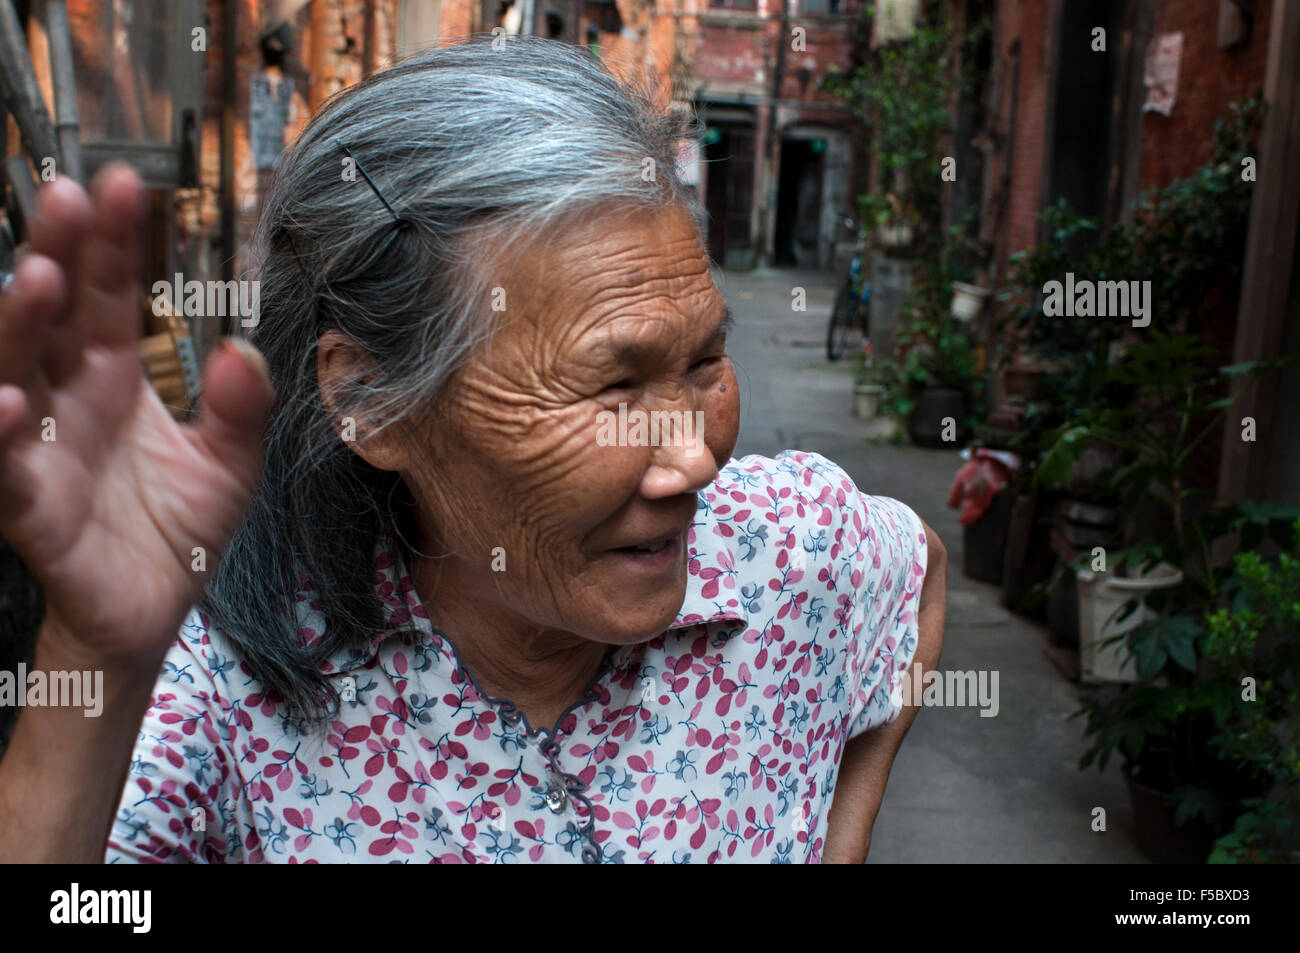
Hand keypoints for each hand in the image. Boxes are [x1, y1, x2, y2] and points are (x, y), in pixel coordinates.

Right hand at [0, 164, 273, 674]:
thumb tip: (245, 349)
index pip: (110, 297)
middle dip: (59, 254)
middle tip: (71, 197)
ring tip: (41, 280)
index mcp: (113, 377)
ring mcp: (39, 447)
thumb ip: (240, 410)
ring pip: (12, 373)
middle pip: (54, 315)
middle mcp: (67, 397)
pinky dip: (0, 433)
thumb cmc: (178, 532)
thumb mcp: (229, 465)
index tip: (124, 185)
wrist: (152, 610)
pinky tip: (11, 402)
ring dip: (19, 326)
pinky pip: (2, 466)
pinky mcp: (24, 505)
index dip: (114, 244)